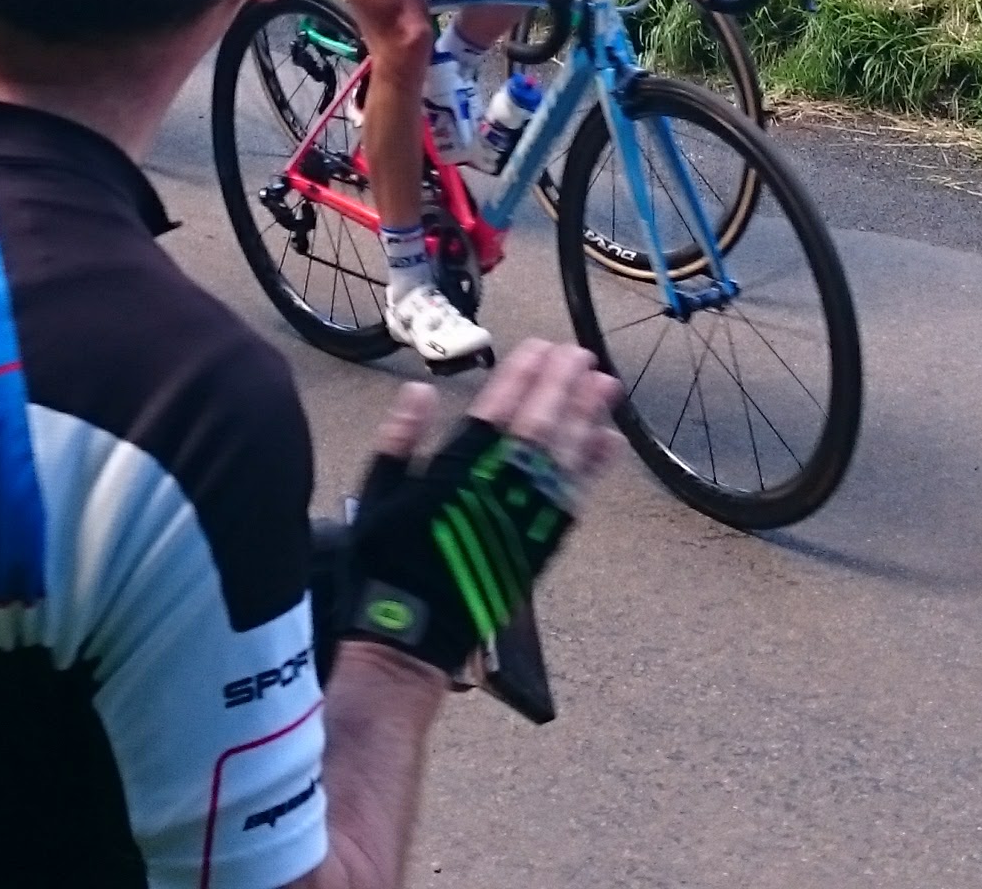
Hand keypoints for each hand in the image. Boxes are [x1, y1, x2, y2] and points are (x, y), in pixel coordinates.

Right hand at [336, 340, 621, 679]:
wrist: (408, 632)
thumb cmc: (385, 560)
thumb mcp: (374, 493)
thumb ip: (398, 440)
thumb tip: (421, 392)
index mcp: (449, 475)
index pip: (493, 414)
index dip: (520, 378)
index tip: (539, 348)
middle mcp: (492, 493)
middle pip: (536, 430)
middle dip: (561, 388)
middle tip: (580, 354)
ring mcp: (521, 520)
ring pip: (560, 461)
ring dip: (585, 419)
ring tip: (604, 384)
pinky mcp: (537, 547)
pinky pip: (571, 501)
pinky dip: (591, 470)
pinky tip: (607, 442)